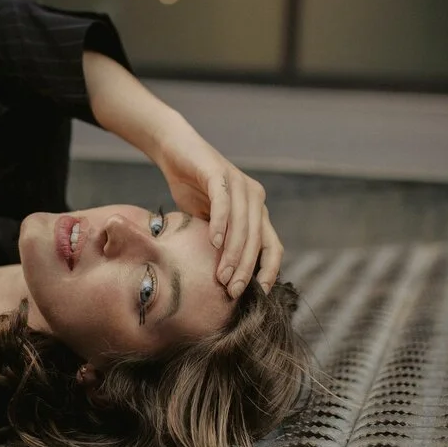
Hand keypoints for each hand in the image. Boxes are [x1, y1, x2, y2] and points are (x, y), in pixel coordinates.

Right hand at [153, 117, 282, 297]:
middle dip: (246, 269)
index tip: (257, 295)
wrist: (175, 151)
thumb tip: (224, 280)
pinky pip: (223, 203)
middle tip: (232, 291)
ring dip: (233, 253)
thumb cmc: (192, 188)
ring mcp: (239, 183)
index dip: (268, 271)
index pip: (273, 246)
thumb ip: (222, 244)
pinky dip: (220, 224)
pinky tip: (214, 243)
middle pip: (258, 240)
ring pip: (243, 225)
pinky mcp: (219, 173)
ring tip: (222, 275)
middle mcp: (255, 197)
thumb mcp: (210, 222)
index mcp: (257, 211)